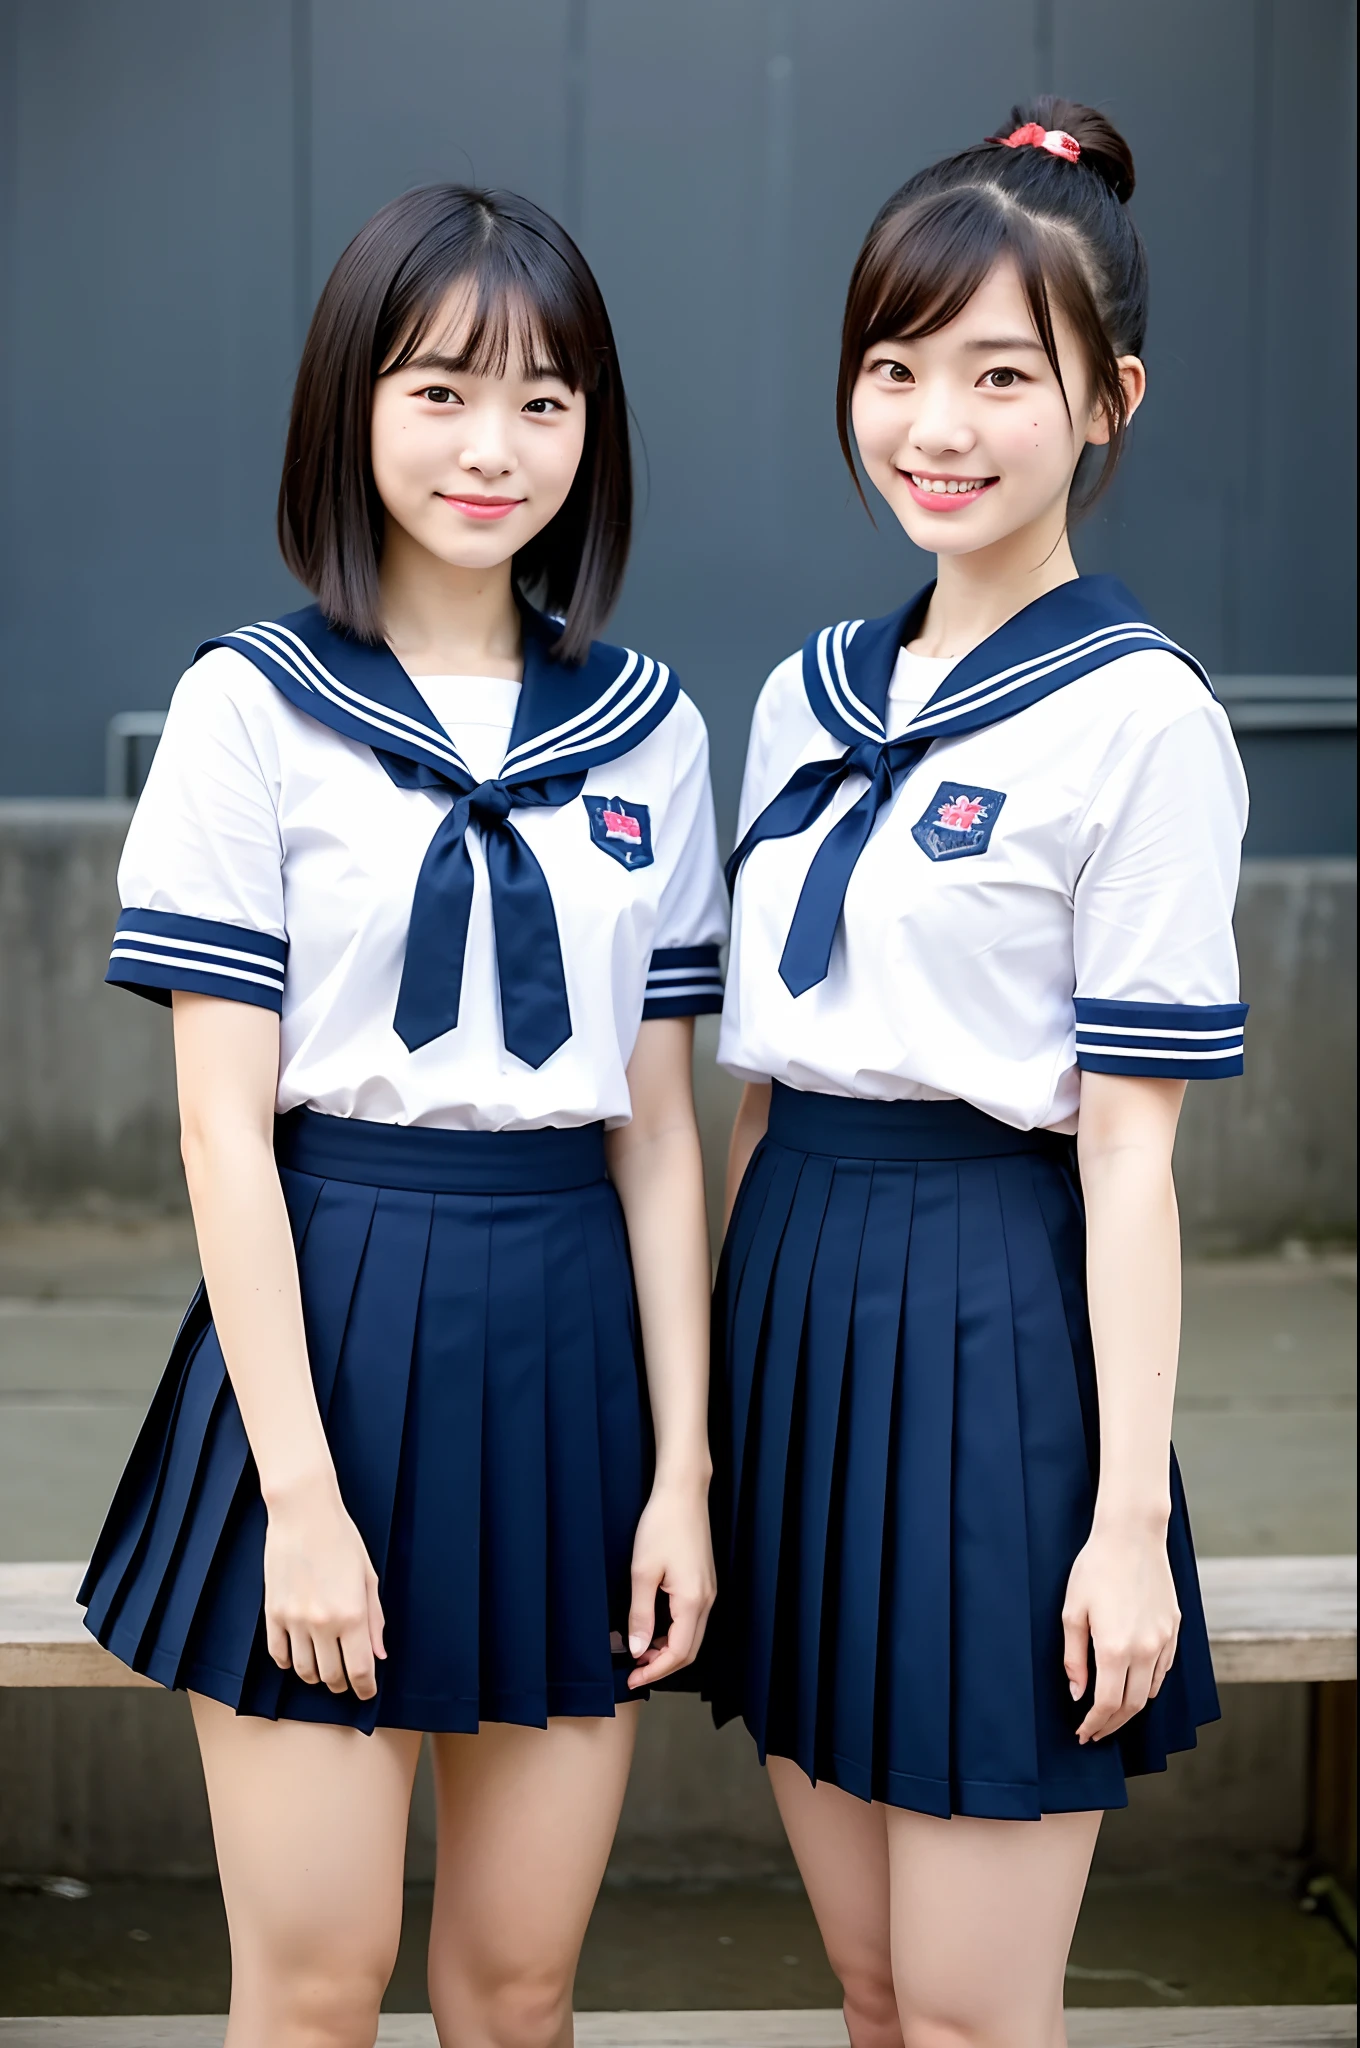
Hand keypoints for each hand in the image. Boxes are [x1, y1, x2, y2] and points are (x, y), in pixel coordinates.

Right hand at [262, 1472, 386, 1698]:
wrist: (303, 1514)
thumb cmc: (341, 1540)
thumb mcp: (368, 1577)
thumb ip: (374, 1620)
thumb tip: (378, 1655)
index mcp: (352, 1614)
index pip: (359, 1670)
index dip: (365, 1689)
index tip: (367, 1693)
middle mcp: (322, 1623)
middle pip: (331, 1676)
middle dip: (341, 1684)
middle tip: (346, 1680)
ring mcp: (294, 1620)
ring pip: (303, 1670)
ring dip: (316, 1677)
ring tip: (324, 1671)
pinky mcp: (272, 1613)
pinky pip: (277, 1654)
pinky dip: (287, 1664)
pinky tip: (297, 1659)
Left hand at [625, 1479, 716, 1687]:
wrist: (683, 1492)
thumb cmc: (662, 1525)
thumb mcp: (643, 1572)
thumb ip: (640, 1615)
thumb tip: (638, 1650)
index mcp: (693, 1600)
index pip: (678, 1653)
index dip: (654, 1671)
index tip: (630, 1678)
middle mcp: (707, 1600)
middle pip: (689, 1650)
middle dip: (661, 1666)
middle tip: (633, 1670)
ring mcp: (709, 1591)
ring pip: (692, 1636)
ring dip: (668, 1650)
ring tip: (639, 1650)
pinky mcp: (705, 1582)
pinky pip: (692, 1619)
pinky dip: (674, 1633)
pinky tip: (653, 1628)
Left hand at [1062, 1522, 1179, 1743]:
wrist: (1132, 1536)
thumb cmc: (1095, 1568)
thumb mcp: (1072, 1611)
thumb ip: (1074, 1657)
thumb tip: (1078, 1693)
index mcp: (1116, 1648)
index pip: (1108, 1704)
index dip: (1095, 1723)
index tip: (1083, 1733)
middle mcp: (1145, 1649)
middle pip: (1132, 1705)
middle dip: (1113, 1724)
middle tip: (1096, 1731)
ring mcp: (1163, 1640)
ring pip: (1151, 1690)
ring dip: (1132, 1708)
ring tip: (1113, 1713)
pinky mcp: (1174, 1628)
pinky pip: (1164, 1669)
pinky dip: (1149, 1684)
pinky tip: (1135, 1684)